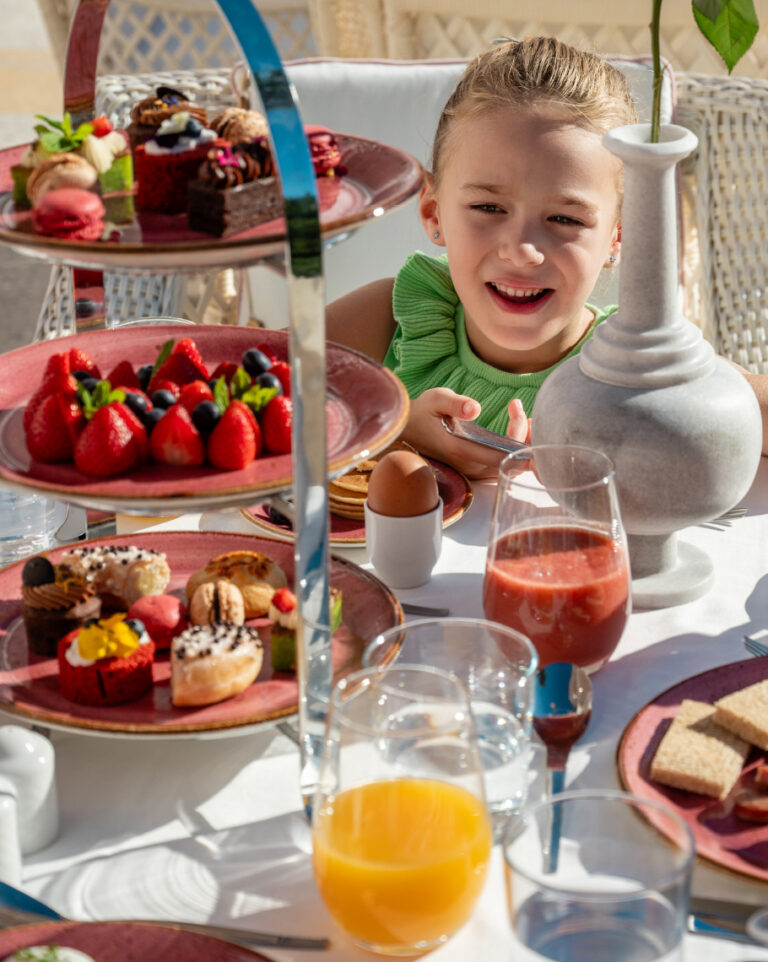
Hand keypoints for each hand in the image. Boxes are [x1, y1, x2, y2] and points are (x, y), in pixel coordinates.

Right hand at [401, 389, 530, 478]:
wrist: (406, 429)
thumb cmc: (422, 412)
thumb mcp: (435, 399)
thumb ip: (454, 403)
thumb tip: (474, 408)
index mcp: (461, 450)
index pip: (501, 453)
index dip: (517, 435)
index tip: (517, 409)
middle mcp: (469, 465)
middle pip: (510, 462)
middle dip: (524, 439)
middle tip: (523, 412)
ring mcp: (471, 469)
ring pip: (508, 466)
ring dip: (520, 445)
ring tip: (524, 417)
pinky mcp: (473, 468)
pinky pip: (501, 465)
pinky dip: (513, 449)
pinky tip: (517, 427)